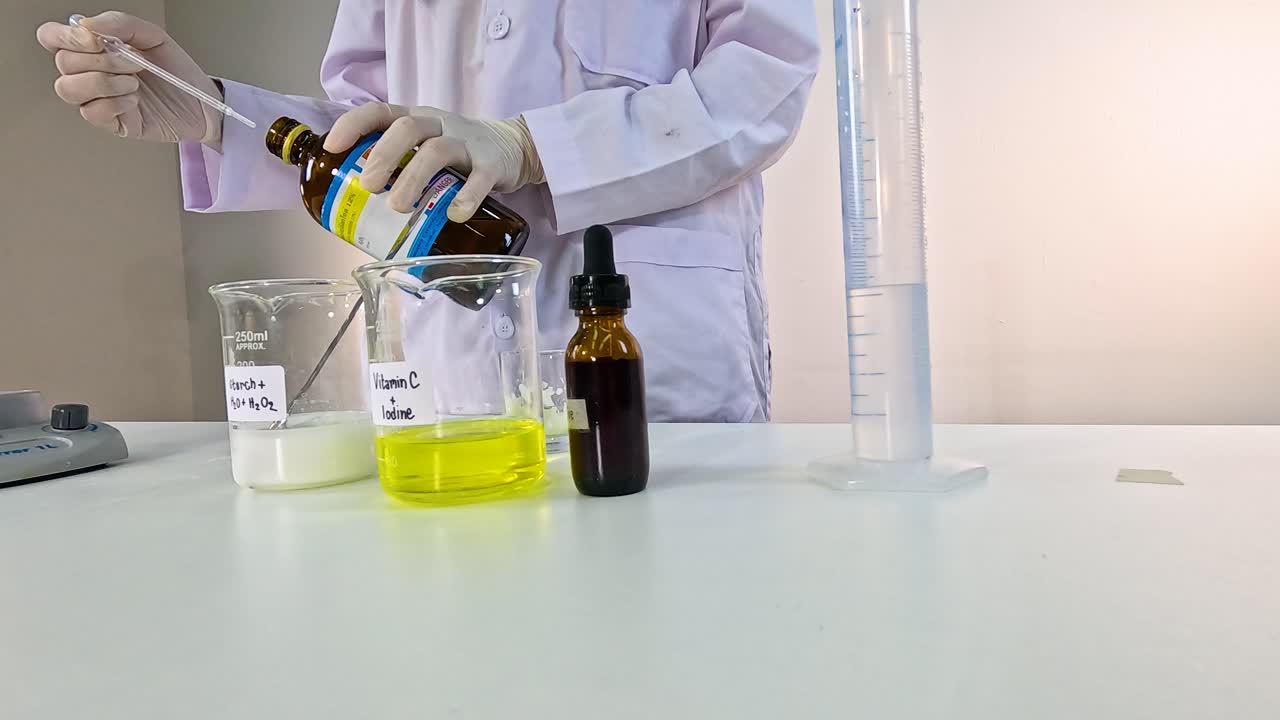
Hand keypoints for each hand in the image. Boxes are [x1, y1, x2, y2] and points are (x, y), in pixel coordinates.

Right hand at [37, 11, 222, 148]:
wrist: (203, 103)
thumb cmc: (178, 72)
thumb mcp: (154, 37)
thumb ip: (121, 24)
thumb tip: (87, 24)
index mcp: (94, 48)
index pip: (53, 37)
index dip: (66, 37)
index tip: (96, 40)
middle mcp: (89, 72)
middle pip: (63, 62)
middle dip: (100, 61)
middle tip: (134, 63)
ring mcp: (97, 99)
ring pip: (68, 88)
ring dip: (104, 82)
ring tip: (134, 83)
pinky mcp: (109, 122)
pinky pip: (91, 112)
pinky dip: (114, 103)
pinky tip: (134, 101)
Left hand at [324, 103, 543, 222]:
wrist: (512, 148)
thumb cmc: (456, 152)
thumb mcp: (423, 146)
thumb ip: (395, 161)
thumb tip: (348, 194)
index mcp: (416, 119)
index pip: (380, 111)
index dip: (354, 125)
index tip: (333, 146)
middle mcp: (439, 125)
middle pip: (408, 129)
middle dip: (383, 156)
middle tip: (368, 186)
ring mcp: (467, 143)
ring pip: (438, 152)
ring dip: (414, 178)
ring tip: (397, 206)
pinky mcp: (492, 164)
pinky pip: (479, 178)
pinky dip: (465, 197)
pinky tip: (453, 215)